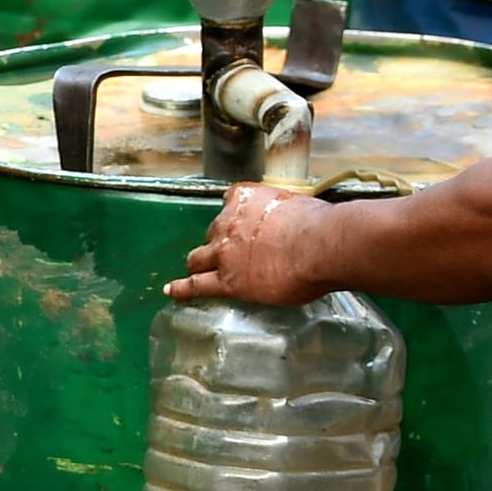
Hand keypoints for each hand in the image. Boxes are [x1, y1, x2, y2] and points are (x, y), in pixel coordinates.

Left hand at [168, 183, 341, 305]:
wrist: (320, 246)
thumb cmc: (319, 225)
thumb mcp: (298, 205)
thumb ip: (286, 214)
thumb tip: (297, 222)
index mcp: (246, 198)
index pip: (230, 202)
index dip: (235, 216)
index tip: (242, 223)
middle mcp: (229, 222)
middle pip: (213, 233)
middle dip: (220, 242)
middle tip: (236, 254)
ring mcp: (224, 252)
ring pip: (199, 258)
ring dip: (202, 263)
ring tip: (206, 272)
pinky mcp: (227, 281)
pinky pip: (196, 285)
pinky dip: (182, 289)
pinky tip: (172, 292)